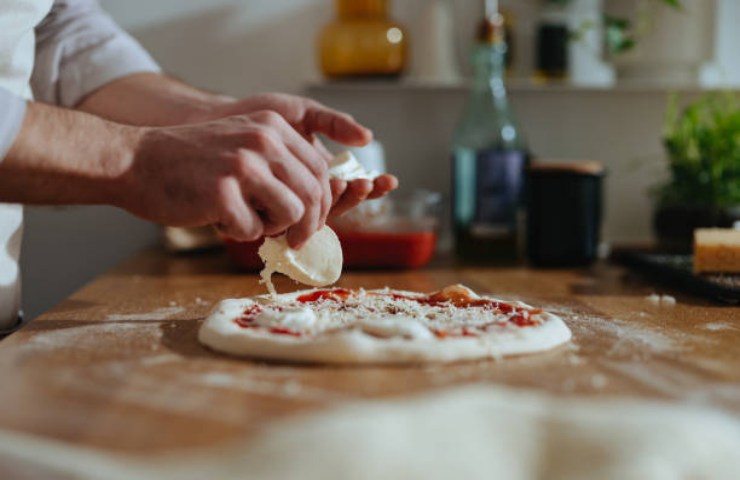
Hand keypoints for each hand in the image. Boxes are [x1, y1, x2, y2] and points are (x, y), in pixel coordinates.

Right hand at [120, 110, 330, 246]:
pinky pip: (253, 229)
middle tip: (294, 241)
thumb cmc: (191, 163)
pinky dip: (238, 232)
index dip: (323, 203)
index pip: (320, 170)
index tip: (312, 222)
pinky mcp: (222, 193)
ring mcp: (242, 165)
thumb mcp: (243, 145)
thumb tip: (319, 205)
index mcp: (273, 126)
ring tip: (246, 219)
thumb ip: (279, 166)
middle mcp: (263, 140)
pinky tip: (216, 216)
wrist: (136, 161)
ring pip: (291, 214)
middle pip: (313, 194)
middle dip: (309, 226)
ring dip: (272, 227)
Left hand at [205, 93, 397, 214]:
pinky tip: (315, 194)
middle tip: (365, 184)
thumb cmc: (254, 116)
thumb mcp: (298, 113)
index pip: (350, 186)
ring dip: (336, 205)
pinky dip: (303, 209)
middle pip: (338, 204)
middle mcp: (300, 193)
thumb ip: (332, 123)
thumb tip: (367, 137)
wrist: (213, 123)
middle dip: (355, 196)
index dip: (371, 186)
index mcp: (313, 172)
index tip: (389, 180)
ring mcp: (282, 204)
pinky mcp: (260, 212)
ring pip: (317, 215)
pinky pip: (287, 219)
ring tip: (346, 186)